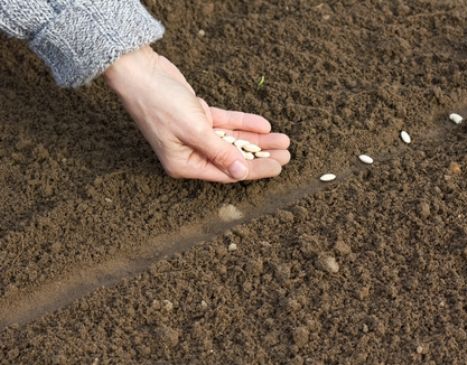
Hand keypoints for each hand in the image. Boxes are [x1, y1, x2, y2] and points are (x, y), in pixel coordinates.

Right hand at [103, 46, 289, 181]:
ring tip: (283, 140)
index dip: (254, 170)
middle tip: (287, 154)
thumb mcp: (193, 131)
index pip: (227, 172)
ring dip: (258, 140)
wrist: (139, 71)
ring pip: (233, 139)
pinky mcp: (199, 116)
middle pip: (233, 157)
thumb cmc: (159, 103)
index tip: (277, 167)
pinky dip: (244, 123)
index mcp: (184, 164)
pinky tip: (264, 125)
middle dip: (261, 155)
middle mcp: (191, 152)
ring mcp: (195, 134)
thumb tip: (241, 172)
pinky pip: (226, 123)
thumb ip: (219, 152)